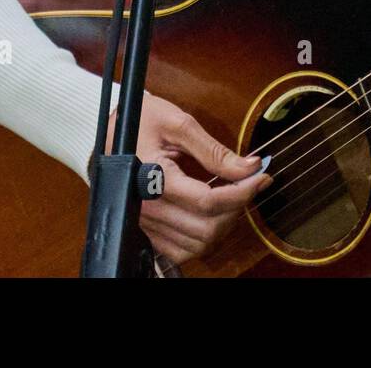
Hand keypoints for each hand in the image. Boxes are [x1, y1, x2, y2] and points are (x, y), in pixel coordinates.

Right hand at [106, 91, 271, 265]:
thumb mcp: (179, 123)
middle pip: (206, 228)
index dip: (243, 191)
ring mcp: (146, 223)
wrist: (109, 130)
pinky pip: (181, 250)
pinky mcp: (146, 230)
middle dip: (238, 207)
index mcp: (155, 180)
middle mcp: (148, 209)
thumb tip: (249, 166)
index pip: (208, 201)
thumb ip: (214, 150)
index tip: (261, 176)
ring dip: (224, 224)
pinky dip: (204, 237)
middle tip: (250, 183)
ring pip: (197, 244)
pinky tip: (214, 214)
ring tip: (234, 197)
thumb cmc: (141, 119)